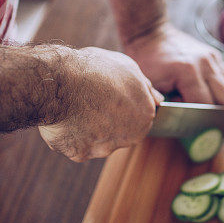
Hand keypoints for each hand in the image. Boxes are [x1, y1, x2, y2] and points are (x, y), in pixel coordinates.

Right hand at [39, 47, 162, 161]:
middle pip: (119, 129)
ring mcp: (105, 148)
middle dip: (107, 116)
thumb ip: (146, 88)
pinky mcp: (81, 154)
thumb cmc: (98, 70)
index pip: (137, 113)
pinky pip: (76, 144)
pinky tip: (66, 116)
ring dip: (89, 125)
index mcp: (145, 116)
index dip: (121, 100)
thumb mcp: (129, 69)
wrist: (64, 83)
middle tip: (92, 97)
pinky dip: (71, 133)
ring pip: (97, 138)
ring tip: (76, 102)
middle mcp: (129, 137)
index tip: (108, 91)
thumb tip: (159, 100)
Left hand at [124, 23, 223, 104]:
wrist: (151, 33)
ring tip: (200, 98)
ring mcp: (213, 58)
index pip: (205, 105)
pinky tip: (206, 89)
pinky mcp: (216, 55)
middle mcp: (205, 63)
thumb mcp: (149, 84)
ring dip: (220, 100)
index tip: (182, 111)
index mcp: (187, 71)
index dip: (195, 114)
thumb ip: (163, 104)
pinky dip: (222, 89)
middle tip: (194, 107)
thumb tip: (177, 120)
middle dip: (213, 110)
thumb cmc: (147, 61)